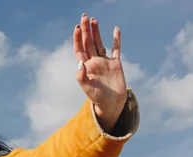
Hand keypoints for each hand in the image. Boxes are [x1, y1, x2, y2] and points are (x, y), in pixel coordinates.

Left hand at [74, 14, 126, 132]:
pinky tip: (115, 29)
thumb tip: (80, 62)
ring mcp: (104, 62)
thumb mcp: (87, 88)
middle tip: (84, 17)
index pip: (79, 49)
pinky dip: (116, 39)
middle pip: (88, 43)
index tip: (77, 27)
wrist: (111, 104)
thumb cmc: (97, 98)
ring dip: (96, 32)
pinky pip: (116, 49)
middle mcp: (94, 62)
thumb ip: (81, 76)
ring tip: (94, 20)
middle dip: (86, 30)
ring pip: (99, 43)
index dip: (77, 38)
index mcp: (85, 67)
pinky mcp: (115, 64)